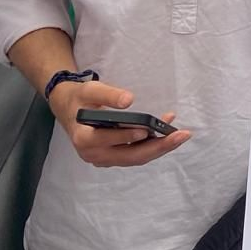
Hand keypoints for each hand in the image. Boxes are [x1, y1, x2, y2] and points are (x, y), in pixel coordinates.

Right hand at [49, 80, 190, 167]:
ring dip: (159, 148)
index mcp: (84, 138)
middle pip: (129, 156)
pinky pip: (135, 155)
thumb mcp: (90, 90)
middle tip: (181, 135)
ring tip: (181, 135)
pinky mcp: (112, 158)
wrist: (69, 109)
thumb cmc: (80, 99)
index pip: (107, 140)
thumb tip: (128, 101)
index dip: (127, 136)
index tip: (148, 129)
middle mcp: (93, 154)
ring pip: (135, 158)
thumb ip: (108, 94)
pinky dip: (152, 146)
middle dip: (158, 147)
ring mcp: (103, 159)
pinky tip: (167, 133)